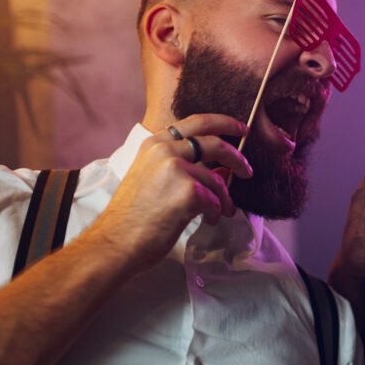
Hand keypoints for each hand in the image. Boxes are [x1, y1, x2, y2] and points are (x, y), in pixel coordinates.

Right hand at [87, 114, 253, 271]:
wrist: (116, 242)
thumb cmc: (132, 217)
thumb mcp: (150, 178)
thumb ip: (181, 167)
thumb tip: (221, 170)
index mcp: (154, 144)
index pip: (196, 123)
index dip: (222, 122)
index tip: (240, 128)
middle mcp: (165, 150)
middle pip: (215, 143)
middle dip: (236, 157)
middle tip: (247, 170)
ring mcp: (176, 168)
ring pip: (217, 179)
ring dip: (224, 198)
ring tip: (222, 211)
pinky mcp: (188, 191)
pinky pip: (215, 200)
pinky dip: (216, 212)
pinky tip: (208, 220)